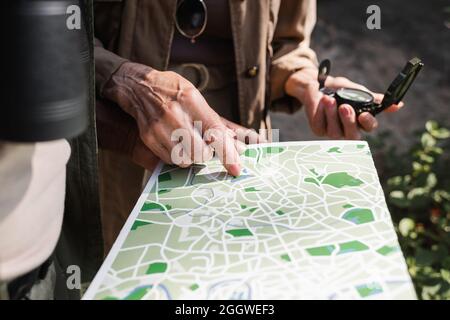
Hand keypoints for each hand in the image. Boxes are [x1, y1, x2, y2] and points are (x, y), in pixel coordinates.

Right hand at [102, 62, 260, 175]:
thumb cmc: (175, 93)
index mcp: (191, 100)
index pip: (215, 131)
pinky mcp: (149, 138)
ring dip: (191, 156)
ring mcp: (160, 127)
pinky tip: (174, 142)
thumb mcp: (197, 98)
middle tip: (203, 145)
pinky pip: (170, 160)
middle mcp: (175, 114)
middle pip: (200, 152)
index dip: (227, 153)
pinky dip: (176, 156)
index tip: (235, 168)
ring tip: (187, 142)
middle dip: (206, 154)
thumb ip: (217, 122)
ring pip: (185, 160)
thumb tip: (240, 144)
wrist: (139, 87)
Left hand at [285, 67, 402, 139]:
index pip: (369, 127)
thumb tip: (399, 105)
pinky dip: (322, 112)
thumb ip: (374, 100)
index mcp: (360, 121)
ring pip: (335, 132)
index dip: (368, 123)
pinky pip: (321, 125)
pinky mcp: (318, 129)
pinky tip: (322, 102)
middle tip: (345, 106)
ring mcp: (332, 131)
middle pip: (353, 136)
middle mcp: (348, 129)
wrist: (317, 84)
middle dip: (349, 122)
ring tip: (329, 99)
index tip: (364, 114)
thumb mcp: (358, 92)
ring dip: (332, 115)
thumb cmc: (339, 89)